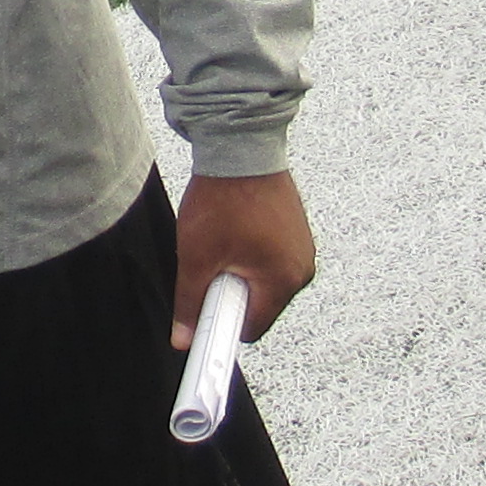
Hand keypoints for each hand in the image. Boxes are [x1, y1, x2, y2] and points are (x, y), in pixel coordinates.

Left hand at [169, 169, 313, 348]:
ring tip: (222, 244)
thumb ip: (190, 303)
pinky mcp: (296, 232)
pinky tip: (234, 232)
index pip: (251, 329)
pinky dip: (250, 255)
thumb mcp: (197, 257)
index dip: (222, 326)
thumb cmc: (223, 198)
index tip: (204, 320)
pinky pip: (271, 260)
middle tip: (209, 267)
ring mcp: (301, 248)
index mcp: (284, 280)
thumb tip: (184, 337)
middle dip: (230, 293)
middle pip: (259, 306)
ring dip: (239, 273)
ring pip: (263, 282)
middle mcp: (301, 268)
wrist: (241, 148)